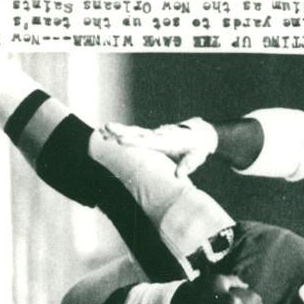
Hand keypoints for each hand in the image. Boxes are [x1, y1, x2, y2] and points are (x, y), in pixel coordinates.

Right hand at [101, 118, 217, 177]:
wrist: (201, 133)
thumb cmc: (198, 147)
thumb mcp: (197, 157)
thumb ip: (188, 165)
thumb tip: (179, 175)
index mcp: (167, 141)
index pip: (148, 142)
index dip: (134, 142)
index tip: (121, 140)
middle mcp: (158, 135)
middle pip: (137, 134)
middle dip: (122, 132)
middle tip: (107, 129)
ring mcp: (154, 134)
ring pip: (134, 132)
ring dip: (118, 130)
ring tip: (102, 129)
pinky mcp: (151, 136)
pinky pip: (135, 134)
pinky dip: (122, 132)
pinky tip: (108, 132)